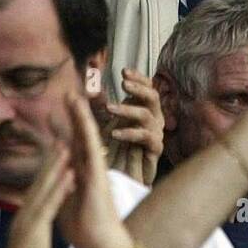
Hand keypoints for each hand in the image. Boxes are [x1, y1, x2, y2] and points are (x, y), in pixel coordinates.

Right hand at [0, 144, 72, 247]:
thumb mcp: (31, 243)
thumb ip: (34, 228)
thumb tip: (38, 221)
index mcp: (26, 218)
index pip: (37, 189)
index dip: (47, 170)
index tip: (57, 153)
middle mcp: (24, 215)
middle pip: (39, 183)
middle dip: (51, 161)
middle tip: (62, 140)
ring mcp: (28, 221)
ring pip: (43, 188)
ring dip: (56, 167)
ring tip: (67, 146)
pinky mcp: (35, 229)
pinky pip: (50, 205)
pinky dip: (60, 188)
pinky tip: (70, 173)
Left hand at [58, 92, 132, 247]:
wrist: (98, 242)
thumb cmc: (83, 227)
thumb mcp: (62, 201)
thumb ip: (58, 186)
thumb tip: (48, 179)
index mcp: (79, 173)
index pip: (69, 145)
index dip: (62, 128)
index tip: (52, 113)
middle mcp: (88, 166)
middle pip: (79, 134)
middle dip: (72, 114)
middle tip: (66, 94)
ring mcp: (94, 167)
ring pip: (87, 135)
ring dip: (80, 114)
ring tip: (74, 95)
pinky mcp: (98, 170)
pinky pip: (92, 144)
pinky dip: (86, 126)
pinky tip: (82, 113)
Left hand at [104, 69, 162, 185]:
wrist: (120, 176)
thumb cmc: (114, 149)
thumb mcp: (103, 122)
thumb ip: (99, 104)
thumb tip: (92, 84)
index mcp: (144, 108)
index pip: (147, 87)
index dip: (138, 78)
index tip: (124, 71)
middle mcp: (153, 118)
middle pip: (153, 96)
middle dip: (138, 88)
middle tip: (123, 84)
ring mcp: (156, 133)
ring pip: (148, 114)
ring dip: (128, 109)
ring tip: (109, 108)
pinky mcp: (155, 150)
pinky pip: (146, 137)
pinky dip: (130, 133)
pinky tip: (114, 133)